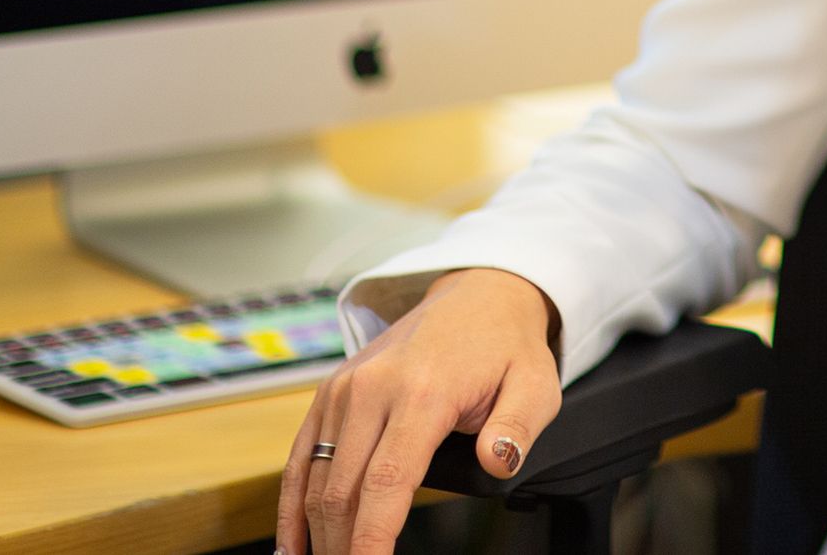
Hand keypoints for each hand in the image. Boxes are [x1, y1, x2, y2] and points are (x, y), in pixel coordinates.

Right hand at [277, 267, 562, 554]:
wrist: (476, 296)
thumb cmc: (506, 347)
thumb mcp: (536, 382)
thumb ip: (518, 427)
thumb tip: (498, 461)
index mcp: (424, 391)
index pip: (386, 482)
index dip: (372, 538)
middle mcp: (373, 389)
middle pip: (343, 491)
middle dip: (344, 546)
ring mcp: (345, 390)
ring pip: (316, 482)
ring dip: (318, 535)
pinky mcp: (330, 393)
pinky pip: (300, 459)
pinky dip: (291, 508)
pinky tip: (294, 546)